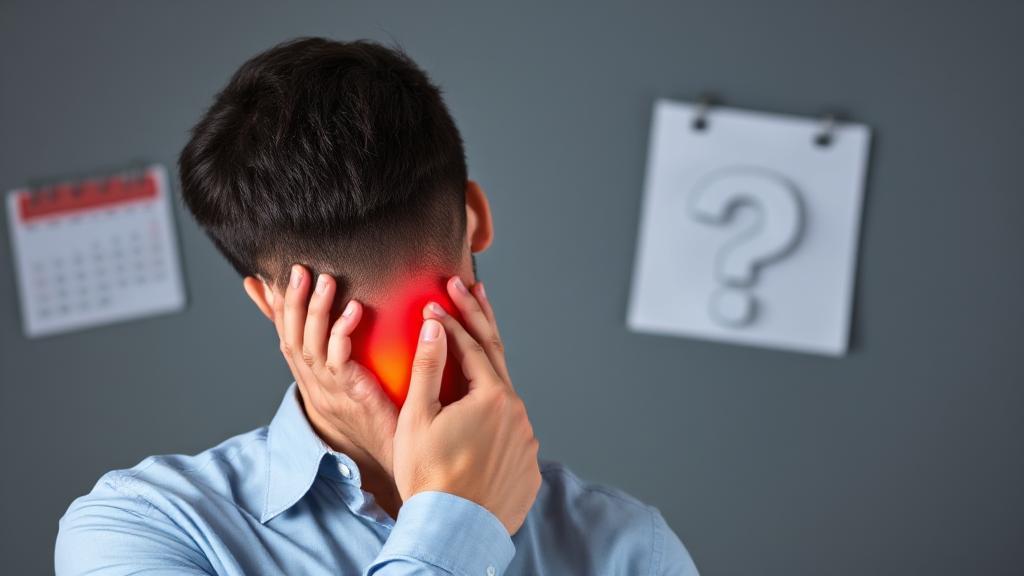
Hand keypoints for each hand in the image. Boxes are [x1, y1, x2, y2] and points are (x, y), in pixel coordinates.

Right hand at [272, 264, 398, 476]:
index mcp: (310, 378)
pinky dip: (342, 333)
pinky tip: (354, 310)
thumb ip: (339, 347)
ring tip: (325, 280)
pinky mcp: (351, 394)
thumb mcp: (350, 379)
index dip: (275, 307)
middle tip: (297, 269)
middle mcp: (313, 383)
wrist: (391, 454)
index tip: (269, 276)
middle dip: (292, 302)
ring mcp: (329, 390)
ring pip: (310, 346)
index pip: (284, 336)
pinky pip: (339, 360)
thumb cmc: (374, 412)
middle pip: (291, 338)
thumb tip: (341, 318)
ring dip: (316, 311)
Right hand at [393, 275, 541, 534]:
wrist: (452, 532)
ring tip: (473, 351)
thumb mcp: (419, 416)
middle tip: (470, 287)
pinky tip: (481, 417)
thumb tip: (436, 325)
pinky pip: (511, 429)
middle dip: (480, 320)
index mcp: (492, 397)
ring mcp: (526, 440)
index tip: (439, 296)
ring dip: (487, 372)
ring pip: (505, 396)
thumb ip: (428, 367)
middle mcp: (517, 414)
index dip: (454, 317)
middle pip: (497, 357)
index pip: (472, 344)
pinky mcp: (527, 465)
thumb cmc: (429, 476)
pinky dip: (496, 414)